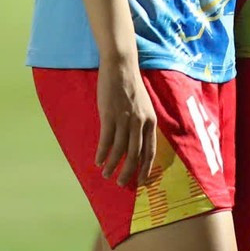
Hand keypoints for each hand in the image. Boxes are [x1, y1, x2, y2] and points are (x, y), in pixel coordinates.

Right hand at [95, 55, 158, 187]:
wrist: (121, 66)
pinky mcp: (109, 115)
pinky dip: (102, 153)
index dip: (146, 168)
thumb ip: (142, 124)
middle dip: (128, 172)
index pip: (150, 151)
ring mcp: (125, 119)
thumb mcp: (144, 106)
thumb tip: (137, 145)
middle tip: (121, 183)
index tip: (141, 182)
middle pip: (135, 155)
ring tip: (105, 174)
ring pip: (119, 150)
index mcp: (151, 121)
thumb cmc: (131, 86)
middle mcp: (140, 122)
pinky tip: (98, 161)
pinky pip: (106, 140)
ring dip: (111, 165)